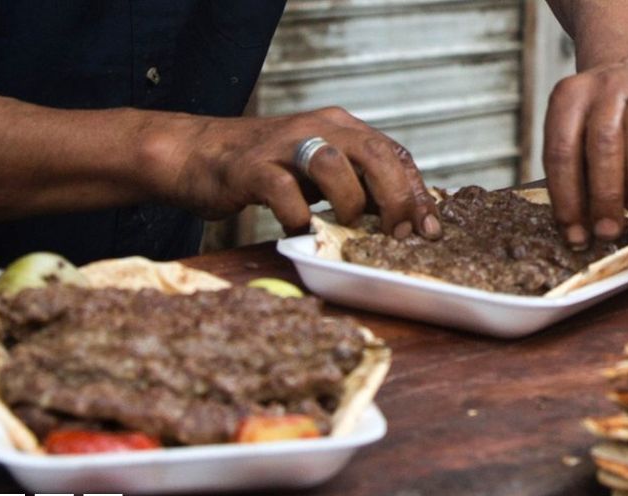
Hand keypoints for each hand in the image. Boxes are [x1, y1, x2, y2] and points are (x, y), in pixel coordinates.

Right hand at [144, 107, 441, 237]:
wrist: (198, 155)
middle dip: (396, 199)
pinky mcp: (251, 168)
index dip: (416, 193)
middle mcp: (318, 127)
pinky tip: (300, 232)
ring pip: (333, 165)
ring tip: (346, 227)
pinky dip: (298, 218)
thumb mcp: (320, 172)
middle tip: (401, 236)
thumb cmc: (267, 170)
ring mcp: (284, 146)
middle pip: (374, 154)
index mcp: (342, 127)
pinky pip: (284, 193)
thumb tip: (404, 219)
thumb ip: (358, 186)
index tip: (429, 229)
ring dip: (349, 203)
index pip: (394, 153)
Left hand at [543, 53, 627, 246]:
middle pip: (604, 142)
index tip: (576, 235)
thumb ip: (576, 173)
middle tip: (609, 231)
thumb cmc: (600, 117)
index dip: (568, 198)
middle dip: (605, 195)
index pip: (561, 151)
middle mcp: (606, 85)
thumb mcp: (576, 133)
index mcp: (569, 97)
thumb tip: (579, 231)